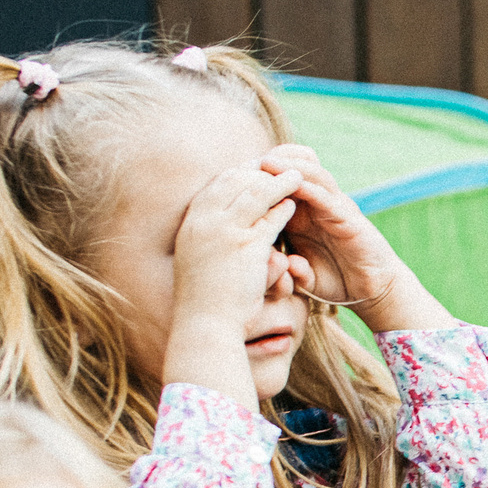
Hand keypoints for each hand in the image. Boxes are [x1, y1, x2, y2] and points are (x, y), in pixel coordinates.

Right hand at [171, 161, 305, 344]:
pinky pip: (269, 218)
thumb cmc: (204, 298)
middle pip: (235, 179)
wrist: (204, 324)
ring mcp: (223, 230)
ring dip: (277, 181)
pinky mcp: (245, 246)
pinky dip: (282, 207)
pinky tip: (294, 203)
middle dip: (259, 168)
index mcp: (191, 221)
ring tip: (296, 175)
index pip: (217, 185)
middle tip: (279, 164)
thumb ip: (210, 236)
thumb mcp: (199, 258)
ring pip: (255, 192)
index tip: (256, 168)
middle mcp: (204, 220)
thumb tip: (227, 226)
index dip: (239, 173)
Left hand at [261, 144, 449, 332]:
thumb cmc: (336, 281)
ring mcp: (334, 208)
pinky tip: (294, 181)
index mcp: (299, 216)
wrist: (373, 291)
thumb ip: (287, 268)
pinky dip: (311, 188)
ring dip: (289, 167)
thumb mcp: (302, 274)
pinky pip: (328, 198)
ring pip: (311, 176)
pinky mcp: (350, 218)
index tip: (229, 175)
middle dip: (269, 164)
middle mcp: (316, 206)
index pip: (276, 187)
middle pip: (291, 171)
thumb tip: (282, 263)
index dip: (255, 179)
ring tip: (266, 161)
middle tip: (244, 159)